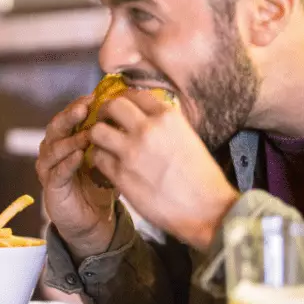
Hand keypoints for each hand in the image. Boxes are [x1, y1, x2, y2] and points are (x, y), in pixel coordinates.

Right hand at [35, 95, 116, 258]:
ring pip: (53, 148)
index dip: (79, 105)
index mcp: (66, 139)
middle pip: (56, 127)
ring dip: (70, 139)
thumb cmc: (102, 184)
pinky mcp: (51, 188)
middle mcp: (53, 150)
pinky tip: (79, 156)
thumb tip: (132, 110)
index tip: (95, 96)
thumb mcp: (109, 157)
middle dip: (70, 116)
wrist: (95, 221)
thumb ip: (113, 136)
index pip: (69, 116)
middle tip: (85, 108)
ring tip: (87, 134)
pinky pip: (56, 172)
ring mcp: (49, 169)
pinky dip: (67, 163)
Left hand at [88, 90, 238, 250]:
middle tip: (105, 122)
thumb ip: (165, 125)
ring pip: (97, 131)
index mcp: (167, 117)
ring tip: (103, 144)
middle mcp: (147, 129)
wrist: (206, 209)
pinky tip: (105, 164)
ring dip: (97, 136)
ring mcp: (131, 151)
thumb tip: (145, 119)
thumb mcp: (188, 137)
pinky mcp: (120, 175)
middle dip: (105, 112)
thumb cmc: (201, 176)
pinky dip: (98, 159)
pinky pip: (97, 158)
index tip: (121, 109)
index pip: (135, 94)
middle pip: (112, 106)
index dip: (124, 100)